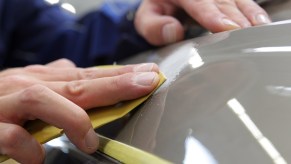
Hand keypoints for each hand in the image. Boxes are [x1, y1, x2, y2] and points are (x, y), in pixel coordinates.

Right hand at [0, 59, 159, 163]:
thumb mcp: (28, 86)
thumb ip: (52, 81)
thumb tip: (75, 69)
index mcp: (41, 79)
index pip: (88, 75)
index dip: (119, 75)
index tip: (148, 75)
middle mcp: (28, 86)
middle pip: (78, 83)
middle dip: (114, 83)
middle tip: (146, 82)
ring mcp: (8, 105)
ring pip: (45, 100)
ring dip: (73, 119)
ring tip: (89, 140)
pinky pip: (13, 138)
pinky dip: (30, 149)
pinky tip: (39, 158)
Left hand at [135, 0, 270, 44]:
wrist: (166, 1)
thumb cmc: (158, 11)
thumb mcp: (146, 19)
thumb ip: (153, 26)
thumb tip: (174, 31)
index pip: (198, 1)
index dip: (213, 14)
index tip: (225, 27)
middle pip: (221, 0)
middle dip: (235, 17)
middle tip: (245, 34)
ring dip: (248, 14)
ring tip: (259, 28)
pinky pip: (241, 0)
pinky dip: (251, 11)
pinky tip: (260, 21)